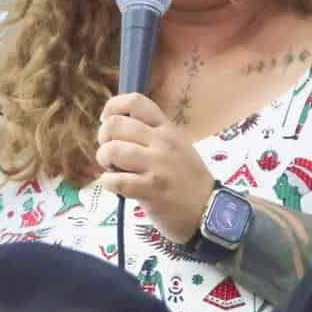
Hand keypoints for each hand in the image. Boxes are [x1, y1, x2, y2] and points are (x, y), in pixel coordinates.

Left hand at [98, 93, 211, 243]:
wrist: (209, 210)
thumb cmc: (187, 178)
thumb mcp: (176, 146)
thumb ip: (151, 134)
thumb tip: (116, 127)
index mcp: (167, 129)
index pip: (135, 102)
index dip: (113, 108)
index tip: (107, 121)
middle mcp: (162, 142)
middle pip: (115, 125)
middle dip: (103, 137)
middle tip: (108, 151)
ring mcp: (157, 165)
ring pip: (112, 150)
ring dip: (104, 159)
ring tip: (111, 168)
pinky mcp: (150, 189)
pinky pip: (116, 180)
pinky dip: (108, 183)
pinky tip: (115, 186)